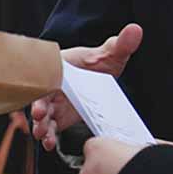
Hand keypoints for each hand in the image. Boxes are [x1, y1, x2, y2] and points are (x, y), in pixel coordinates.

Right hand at [31, 24, 143, 149]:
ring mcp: (54, 103)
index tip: (41, 94)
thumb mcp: (108, 54)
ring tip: (43, 136)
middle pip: (39, 97)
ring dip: (41, 126)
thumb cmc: (96, 63)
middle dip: (37, 109)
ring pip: (42, 115)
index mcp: (59, 68)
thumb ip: (119, 44)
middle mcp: (53, 86)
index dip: (41, 85)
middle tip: (39, 117)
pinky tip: (49, 143)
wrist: (96, 78)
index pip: (45, 74)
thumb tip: (135, 30)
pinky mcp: (60, 117)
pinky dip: (48, 135)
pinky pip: (51, 127)